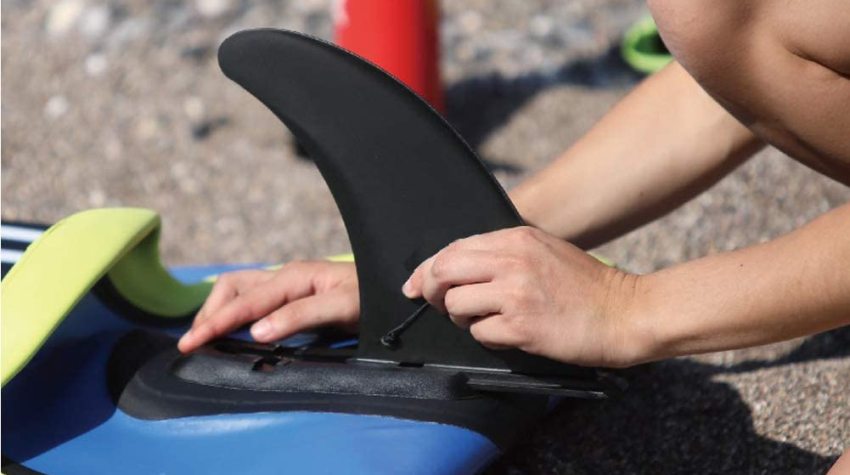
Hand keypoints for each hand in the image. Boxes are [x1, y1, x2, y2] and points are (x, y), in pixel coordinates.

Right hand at [177, 261, 358, 352]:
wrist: (395, 294)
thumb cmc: (372, 299)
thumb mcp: (339, 307)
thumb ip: (298, 317)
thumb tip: (257, 332)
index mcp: (292, 277)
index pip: (243, 302)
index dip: (215, 323)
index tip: (191, 344)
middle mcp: (285, 277)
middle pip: (232, 288)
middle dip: (209, 313)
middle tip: (192, 344)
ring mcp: (289, 284)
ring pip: (240, 290)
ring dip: (220, 309)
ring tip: (205, 335)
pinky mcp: (294, 295)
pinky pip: (255, 298)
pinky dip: (236, 311)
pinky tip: (234, 329)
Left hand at [402, 226, 645, 366]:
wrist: (624, 312)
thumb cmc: (585, 286)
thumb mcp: (543, 250)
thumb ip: (502, 253)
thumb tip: (456, 265)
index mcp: (515, 239)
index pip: (452, 249)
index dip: (426, 269)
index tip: (414, 283)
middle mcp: (511, 262)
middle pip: (443, 272)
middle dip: (430, 291)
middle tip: (435, 304)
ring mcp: (515, 294)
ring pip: (455, 306)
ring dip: (462, 318)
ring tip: (487, 319)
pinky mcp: (521, 326)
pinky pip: (479, 333)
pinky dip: (486, 337)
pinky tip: (508, 333)